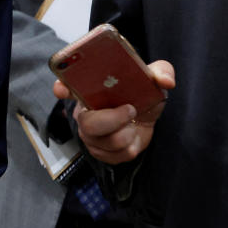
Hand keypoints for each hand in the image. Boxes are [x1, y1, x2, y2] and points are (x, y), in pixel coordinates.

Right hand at [53, 59, 175, 163]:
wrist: (146, 118)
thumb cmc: (141, 95)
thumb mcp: (151, 79)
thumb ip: (161, 72)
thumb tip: (166, 81)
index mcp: (88, 91)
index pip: (65, 87)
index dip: (61, 89)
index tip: (62, 90)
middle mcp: (83, 113)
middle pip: (88, 124)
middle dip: (113, 120)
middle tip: (130, 109)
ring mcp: (89, 135)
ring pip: (106, 142)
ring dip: (128, 134)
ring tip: (133, 124)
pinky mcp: (100, 152)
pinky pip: (115, 156)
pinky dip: (130, 148)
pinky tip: (131, 137)